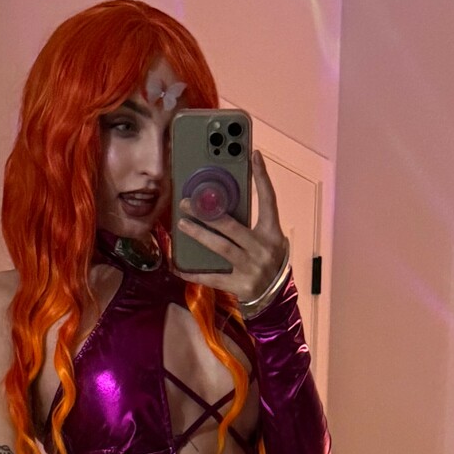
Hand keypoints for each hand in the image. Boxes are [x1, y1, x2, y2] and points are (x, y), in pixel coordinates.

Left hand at [175, 148, 287, 302]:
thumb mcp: (268, 241)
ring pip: (220, 247)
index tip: (253, 155)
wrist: (275, 298)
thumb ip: (252, 224)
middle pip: (231, 225)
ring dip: (199, 234)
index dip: (262, 176)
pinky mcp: (239, 285)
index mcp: (272, 233)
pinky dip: (193, 273)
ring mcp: (251, 268)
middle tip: (187, 203)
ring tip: (181, 224)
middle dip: (207, 213)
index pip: (269, 199)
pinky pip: (212, 277)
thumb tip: (224, 204)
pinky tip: (177, 266)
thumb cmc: (267, 262)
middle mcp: (262, 249)